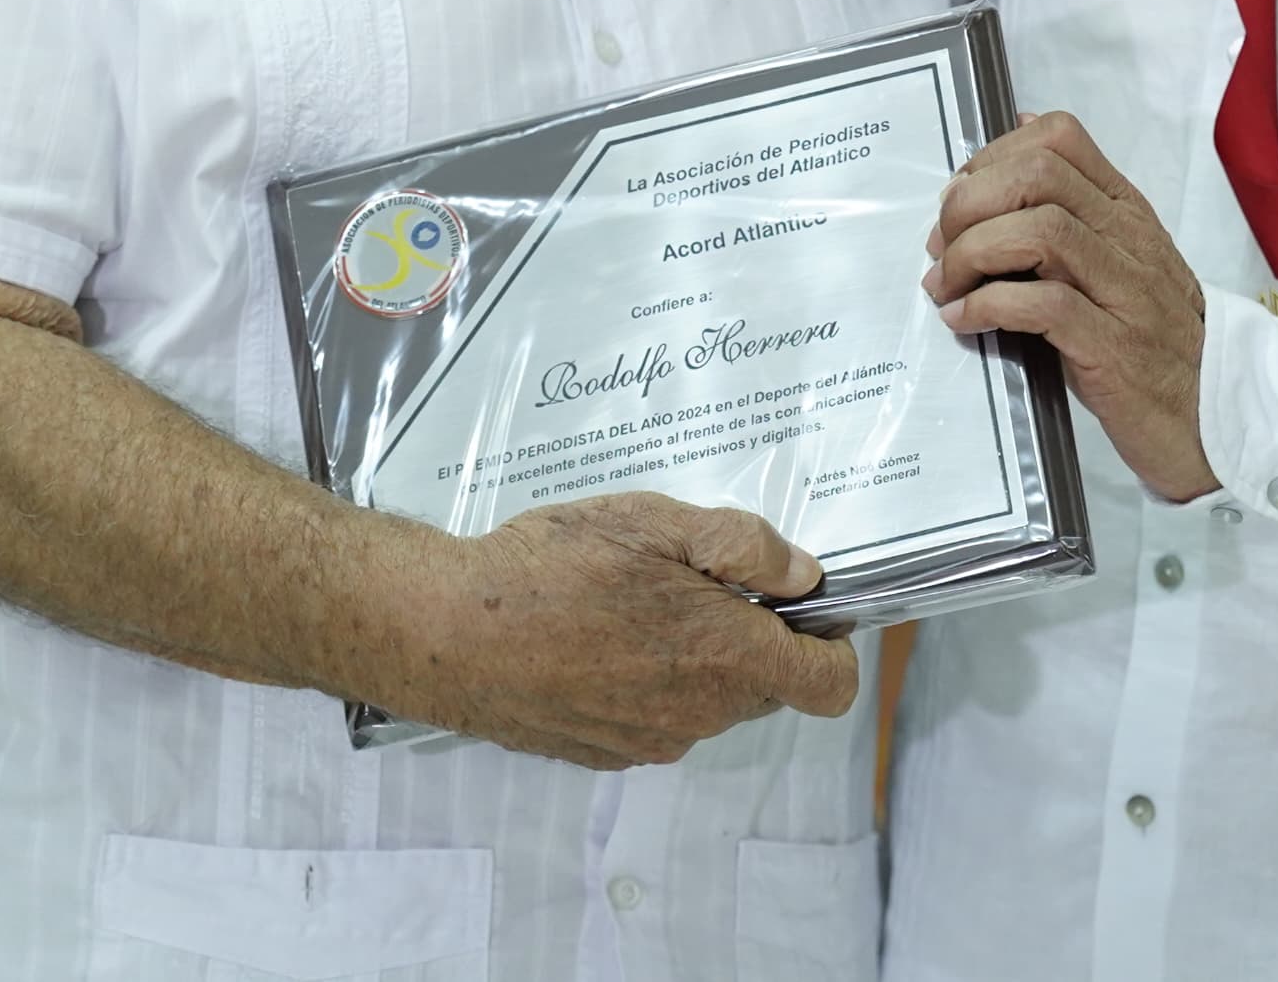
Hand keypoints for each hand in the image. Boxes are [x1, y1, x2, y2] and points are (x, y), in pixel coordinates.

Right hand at [349, 494, 859, 769]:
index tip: (798, 602)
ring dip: (696, 657)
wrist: (447, 633)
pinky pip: (659, 718)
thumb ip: (743, 548)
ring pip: (711, 701)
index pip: (829, 686)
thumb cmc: (549, 568)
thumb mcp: (652, 523)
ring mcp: (651, 742)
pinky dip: (649, 681)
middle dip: (751, 635)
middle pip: (767, 686)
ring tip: (632, 600)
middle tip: (693, 578)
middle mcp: (698, 715)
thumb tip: (806, 577)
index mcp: (726, 659)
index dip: (830, 640)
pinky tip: (598, 637)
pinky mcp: (608, 754)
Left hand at [928, 111, 1218, 503]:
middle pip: (1038, 177)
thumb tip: (1015, 141)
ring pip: (1039, 231)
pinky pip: (1042, 305)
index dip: (993, 156)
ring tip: (948, 286)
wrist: (1216, 417)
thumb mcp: (1120, 265)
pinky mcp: (1114, 349)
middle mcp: (1130, 240)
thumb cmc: (1155, 342)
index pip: (1059, 137)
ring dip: (972, 254)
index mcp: (1126, 212)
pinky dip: (989, 306)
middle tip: (942, 246)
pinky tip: (965, 321)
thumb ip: (1074, 215)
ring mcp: (1126, 293)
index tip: (960, 197)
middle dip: (970, 203)